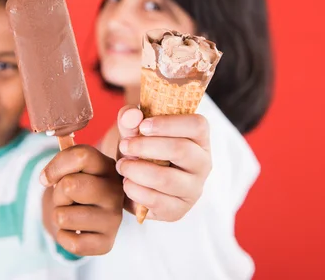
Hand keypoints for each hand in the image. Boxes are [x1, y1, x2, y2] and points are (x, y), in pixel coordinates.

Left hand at [40, 145, 122, 255]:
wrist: (87, 215)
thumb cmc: (78, 186)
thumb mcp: (73, 168)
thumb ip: (63, 162)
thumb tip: (47, 178)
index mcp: (108, 167)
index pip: (81, 156)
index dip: (56, 166)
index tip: (48, 178)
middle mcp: (116, 191)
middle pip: (69, 186)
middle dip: (58, 194)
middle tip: (66, 198)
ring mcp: (114, 218)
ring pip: (63, 216)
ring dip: (59, 216)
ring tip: (72, 213)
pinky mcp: (107, 242)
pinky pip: (70, 242)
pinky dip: (64, 237)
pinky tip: (76, 230)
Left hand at [115, 105, 211, 221]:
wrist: (134, 179)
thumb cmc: (140, 148)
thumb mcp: (133, 129)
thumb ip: (130, 118)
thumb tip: (132, 116)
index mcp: (199, 138)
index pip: (197, 125)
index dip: (169, 124)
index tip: (143, 126)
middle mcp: (202, 163)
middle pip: (181, 150)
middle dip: (146, 147)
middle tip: (124, 145)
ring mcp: (193, 189)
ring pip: (167, 178)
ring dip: (137, 170)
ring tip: (122, 165)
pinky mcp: (178, 210)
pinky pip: (157, 201)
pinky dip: (135, 191)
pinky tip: (126, 183)